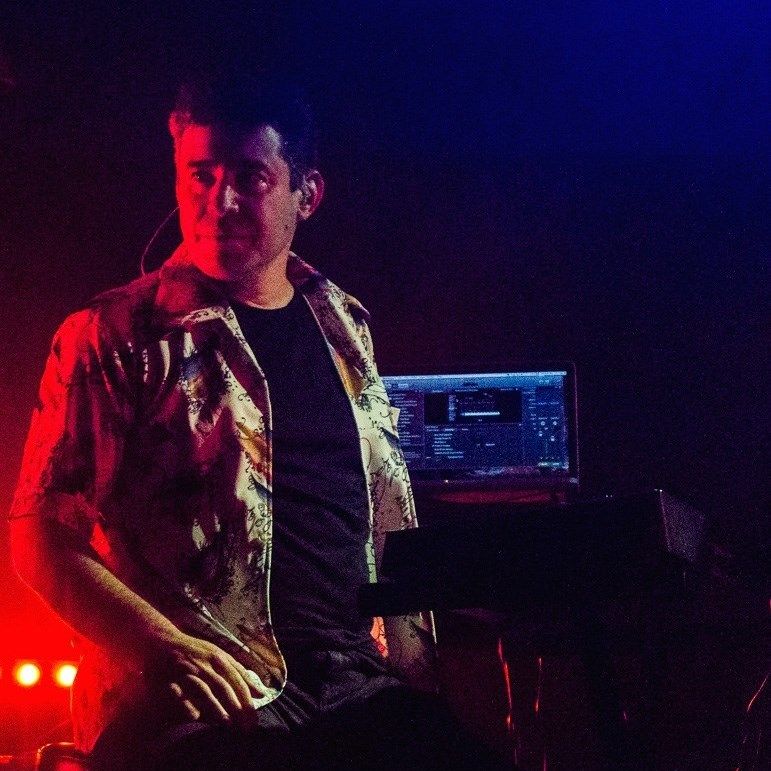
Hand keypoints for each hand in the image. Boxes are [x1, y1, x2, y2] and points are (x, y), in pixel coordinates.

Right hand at [143, 632, 263, 722]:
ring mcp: (187, 670)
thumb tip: (261, 691)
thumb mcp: (220, 654)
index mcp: (219, 658)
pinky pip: (178, 693)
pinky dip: (187, 704)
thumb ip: (239, 671)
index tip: (254, 719)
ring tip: (227, 723)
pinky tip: (194, 717)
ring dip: (215, 706)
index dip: (247, 700)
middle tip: (245, 728)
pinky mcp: (169, 679)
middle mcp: (204, 664)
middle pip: (223, 687)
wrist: (164, 639)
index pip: (237, 681)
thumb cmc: (196, 650)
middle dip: (236, 708)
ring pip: (203, 689)